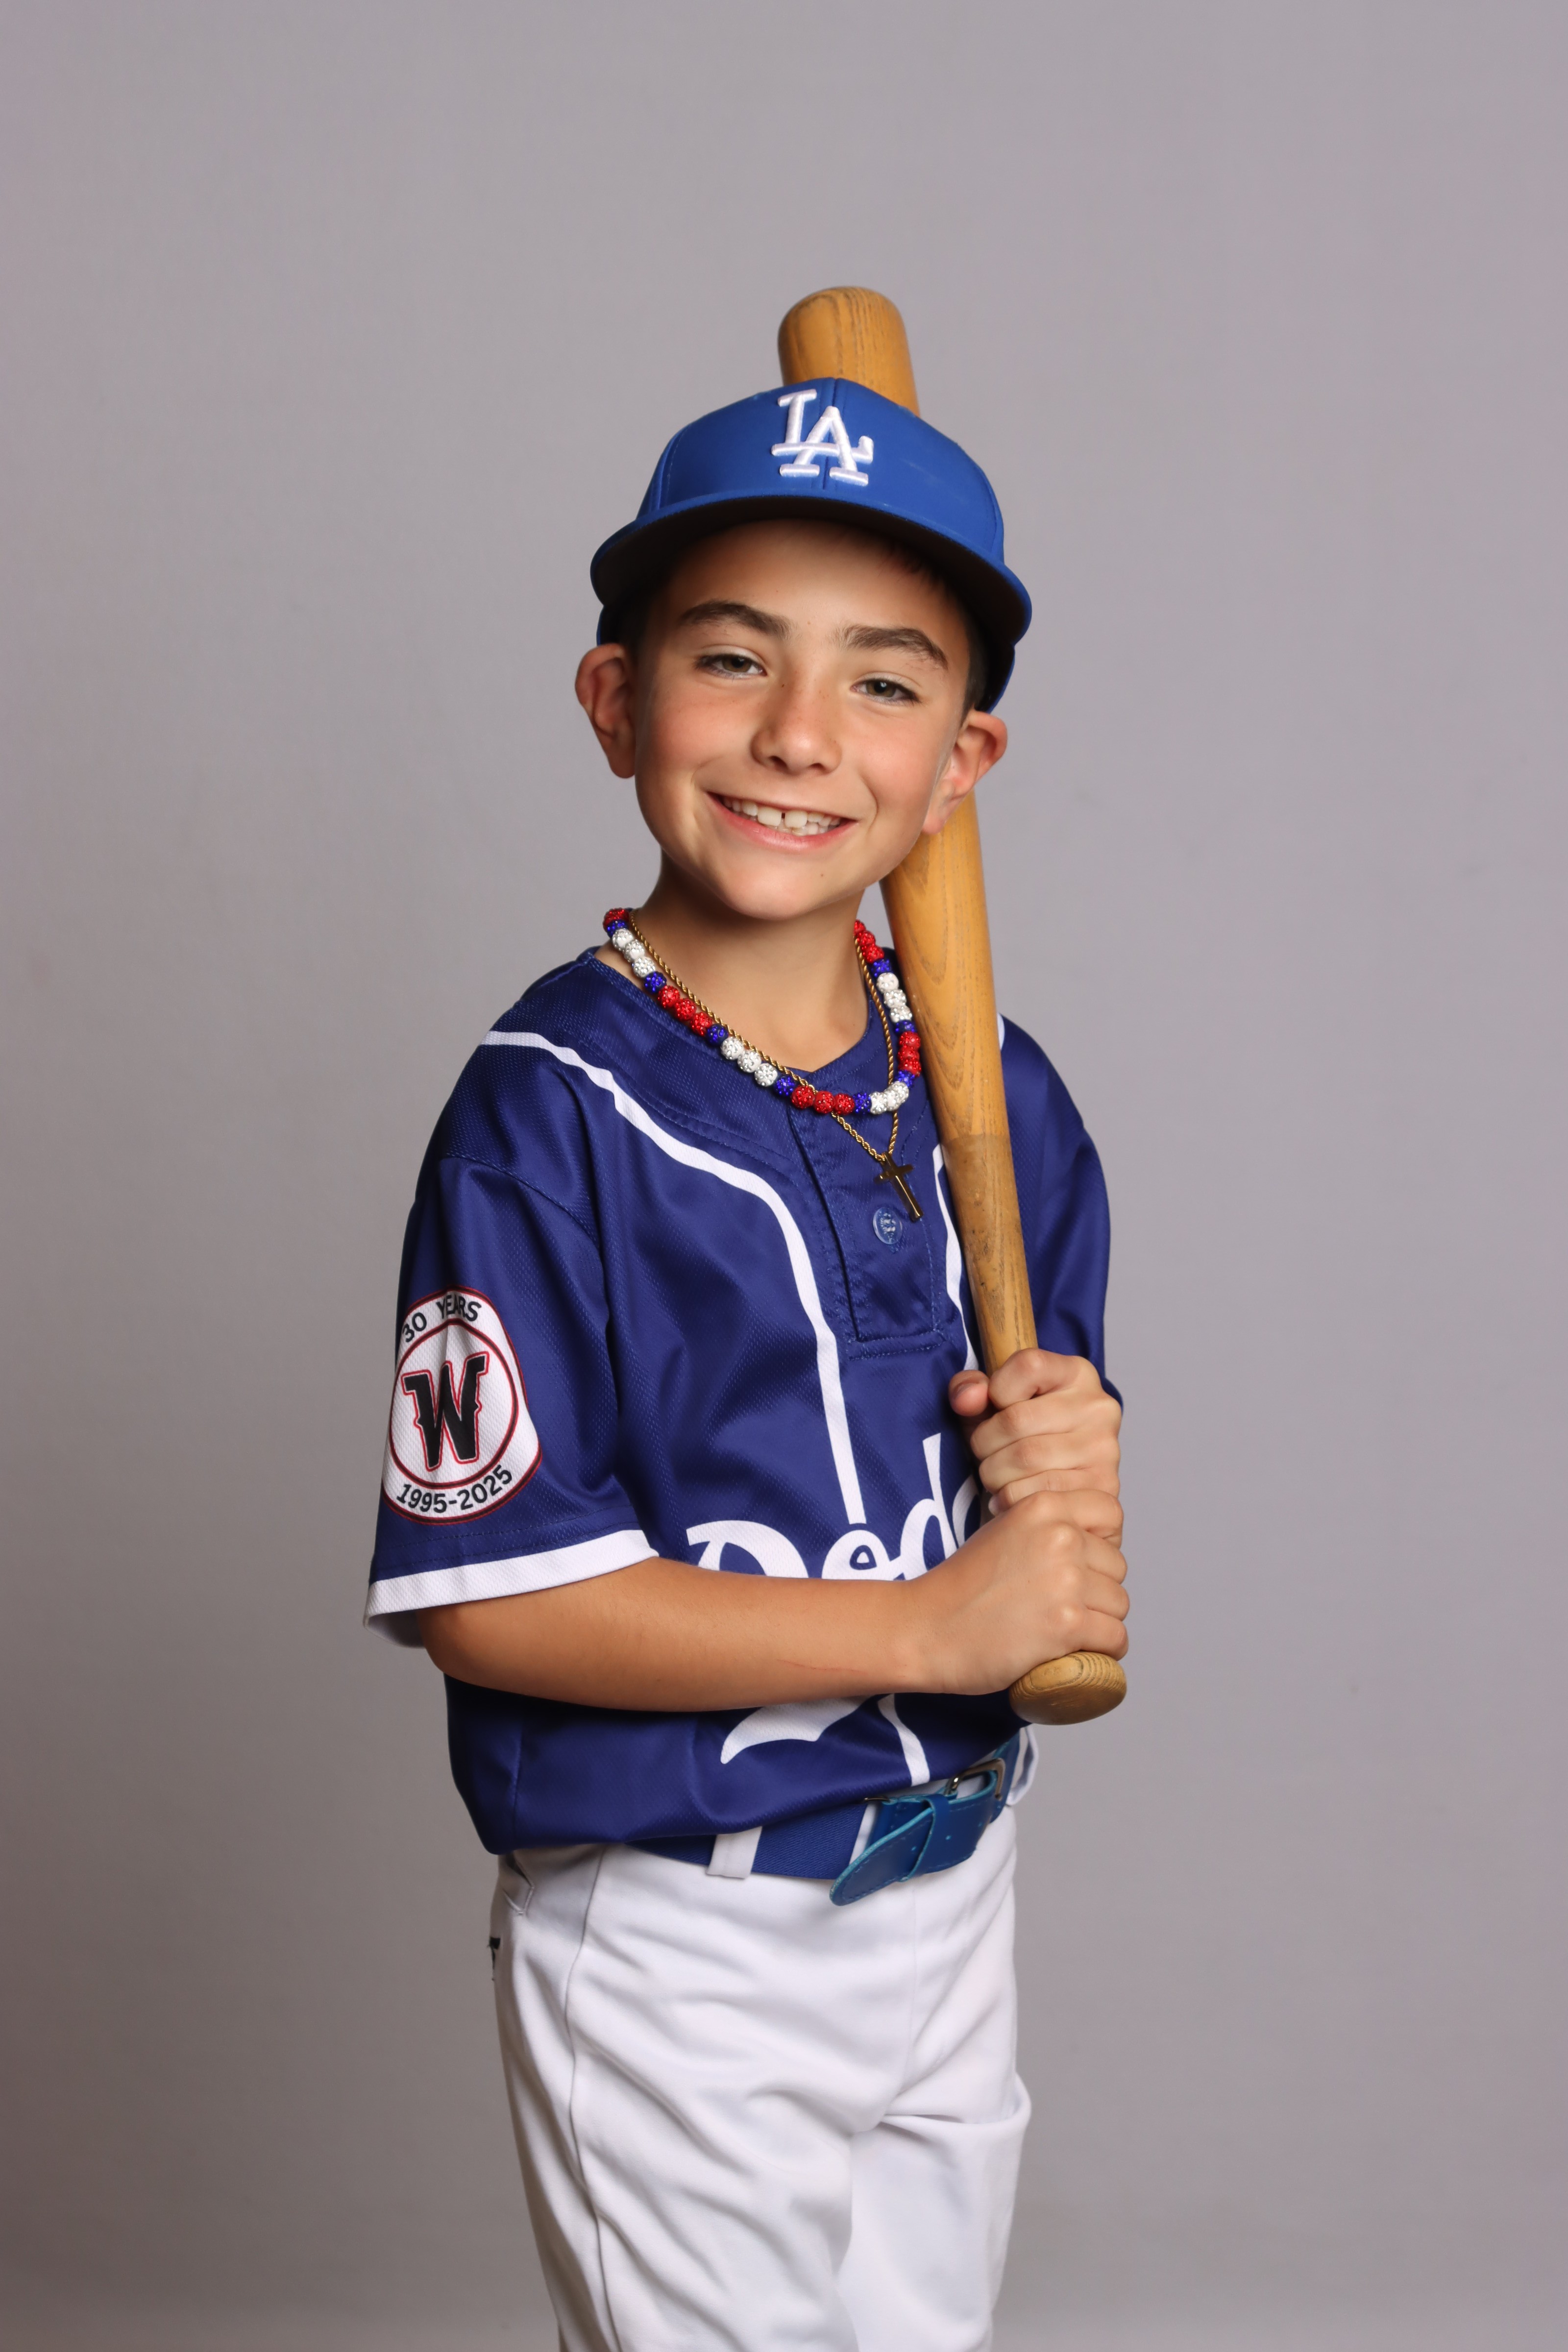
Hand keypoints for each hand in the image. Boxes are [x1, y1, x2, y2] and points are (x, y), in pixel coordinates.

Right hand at [905, 1485, 1128, 1695]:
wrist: (926, 1628)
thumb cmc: (960, 1587)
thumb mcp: (1002, 1531)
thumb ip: (1045, 1528)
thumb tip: (1090, 1544)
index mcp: (1044, 1506)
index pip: (1110, 1515)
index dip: (1100, 1545)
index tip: (1083, 1566)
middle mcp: (1061, 1536)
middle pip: (1116, 1567)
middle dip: (1097, 1589)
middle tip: (1062, 1607)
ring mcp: (1066, 1580)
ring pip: (1119, 1604)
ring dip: (1100, 1622)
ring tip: (1066, 1631)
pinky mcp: (1067, 1623)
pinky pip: (1115, 1637)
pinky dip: (1104, 1651)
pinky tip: (1080, 1651)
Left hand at [949, 1349, 1119, 1510]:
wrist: (1060, 1485)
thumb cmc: (1020, 1435)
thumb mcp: (992, 1404)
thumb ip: (970, 1388)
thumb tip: (967, 1398)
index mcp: (1076, 1373)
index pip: (1028, 1365)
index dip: (997, 1389)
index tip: (996, 1406)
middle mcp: (1099, 1406)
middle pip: (1017, 1419)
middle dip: (985, 1443)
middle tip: (986, 1454)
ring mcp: (1105, 1448)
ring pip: (1024, 1459)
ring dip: (994, 1475)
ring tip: (997, 1476)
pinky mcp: (1102, 1486)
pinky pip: (1037, 1493)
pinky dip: (1009, 1499)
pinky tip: (1008, 1496)